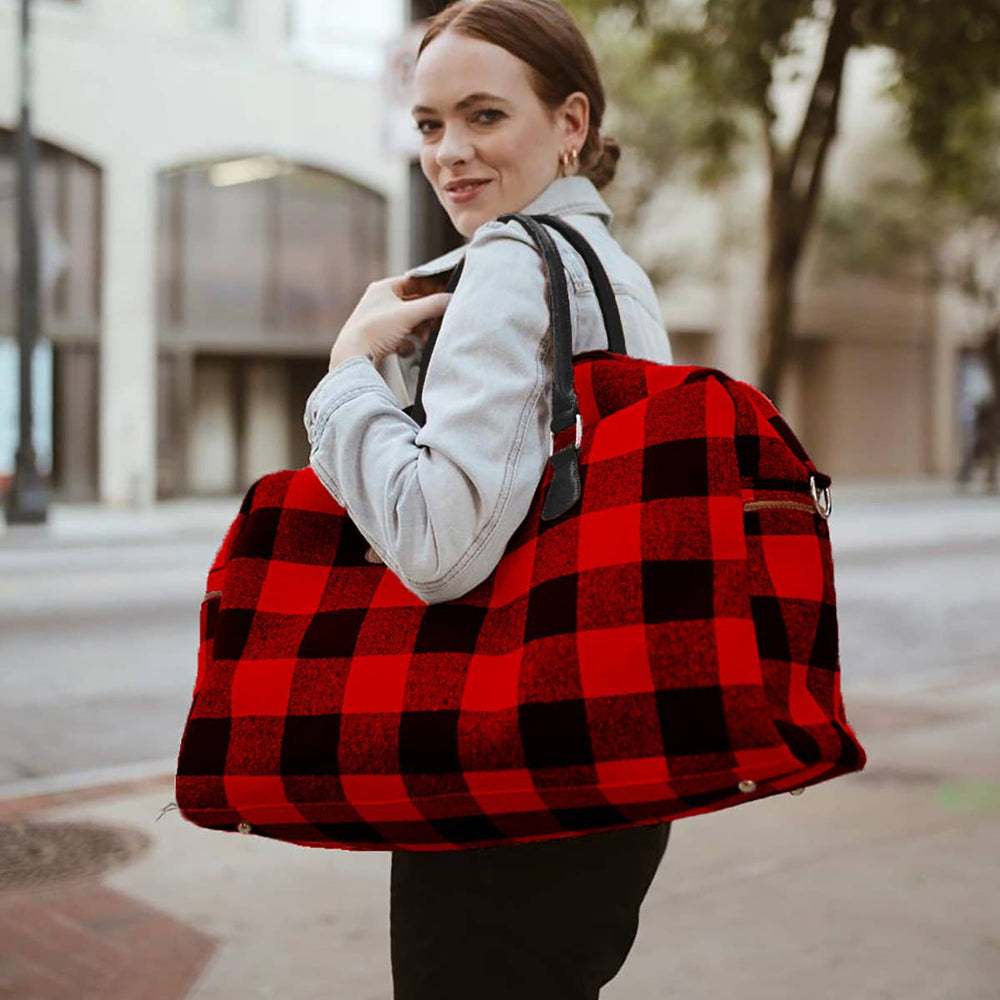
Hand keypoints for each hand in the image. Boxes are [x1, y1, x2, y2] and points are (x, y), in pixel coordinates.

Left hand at [329, 273, 452, 370]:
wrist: (353, 357)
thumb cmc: (376, 330)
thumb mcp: (410, 314)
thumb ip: (435, 305)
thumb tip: (453, 299)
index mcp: (384, 288)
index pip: (415, 282)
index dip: (432, 289)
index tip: (446, 297)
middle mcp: (379, 301)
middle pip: (414, 304)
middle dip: (427, 316)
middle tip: (437, 324)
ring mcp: (378, 321)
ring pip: (409, 322)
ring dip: (420, 331)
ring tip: (423, 341)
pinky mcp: (378, 339)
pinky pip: (400, 337)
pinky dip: (406, 344)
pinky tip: (405, 350)